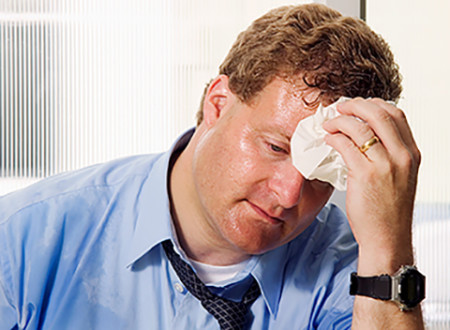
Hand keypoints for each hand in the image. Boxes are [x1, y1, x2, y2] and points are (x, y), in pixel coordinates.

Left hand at [322, 98, 420, 273]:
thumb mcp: (399, 177)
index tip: (358, 106)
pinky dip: (333, 138)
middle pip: (378, 113)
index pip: (396, 114)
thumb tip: (365, 134)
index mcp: (411, 154)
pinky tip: (328, 140)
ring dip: (339, 121)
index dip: (374, 105)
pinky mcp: (365, 175)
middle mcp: (402, 156)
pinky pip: (345, 145)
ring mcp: (385, 165)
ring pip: (359, 126)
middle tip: (339, 108)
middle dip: (355, 105)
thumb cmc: (388, 211)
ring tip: (329, 125)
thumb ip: (388, 155)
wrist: (387, 238)